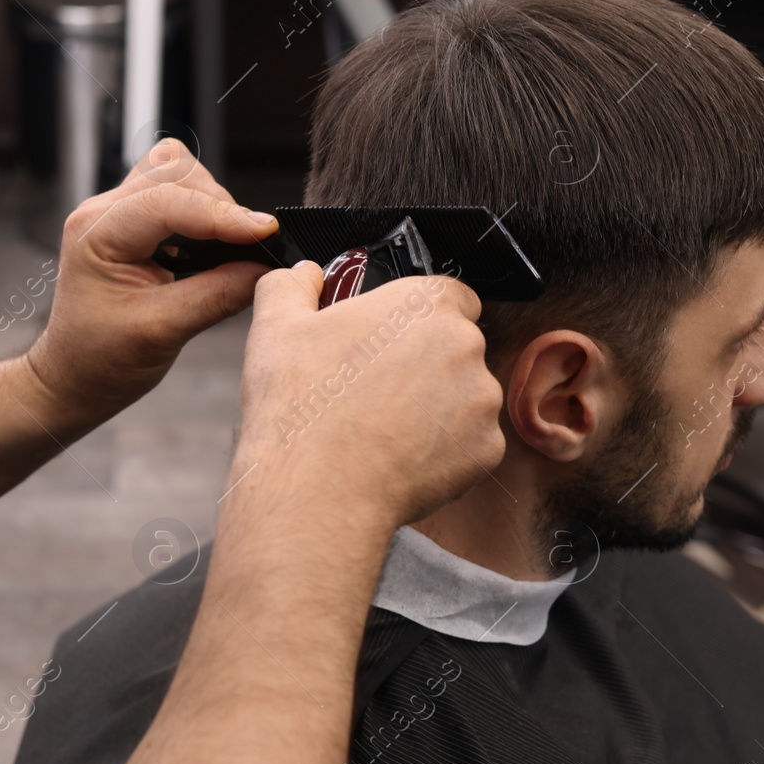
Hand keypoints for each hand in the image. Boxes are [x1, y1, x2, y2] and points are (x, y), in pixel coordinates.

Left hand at [23, 139, 275, 430]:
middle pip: (175, 171)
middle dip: (218, 205)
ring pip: (179, 174)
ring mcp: (119, 214)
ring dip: (212, 206)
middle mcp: (105, 213)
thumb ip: (217, 295)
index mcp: (97, 233)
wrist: (74, 377)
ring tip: (230, 247)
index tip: (265, 232)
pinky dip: (205, 214)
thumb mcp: (162, 332)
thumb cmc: (99, 359)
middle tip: (247, 246)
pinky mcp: (136, 224)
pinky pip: (179, 195)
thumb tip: (265, 269)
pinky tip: (214, 246)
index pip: (168, 202)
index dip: (222, 215)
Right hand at [229, 262, 505, 535]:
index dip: (419, 320)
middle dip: (428, 366)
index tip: (392, 342)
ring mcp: (482, 400)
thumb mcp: (276, 325)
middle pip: (458, 348)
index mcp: (424, 303)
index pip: (449, 296)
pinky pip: (472, 444)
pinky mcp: (486, 451)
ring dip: (439, 409)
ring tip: (386, 430)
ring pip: (466, 398)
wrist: (316, 488)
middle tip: (379, 391)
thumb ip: (292, 285)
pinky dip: (446, 452)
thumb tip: (304, 276)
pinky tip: (402, 459)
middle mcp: (465, 345)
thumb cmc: (300, 404)